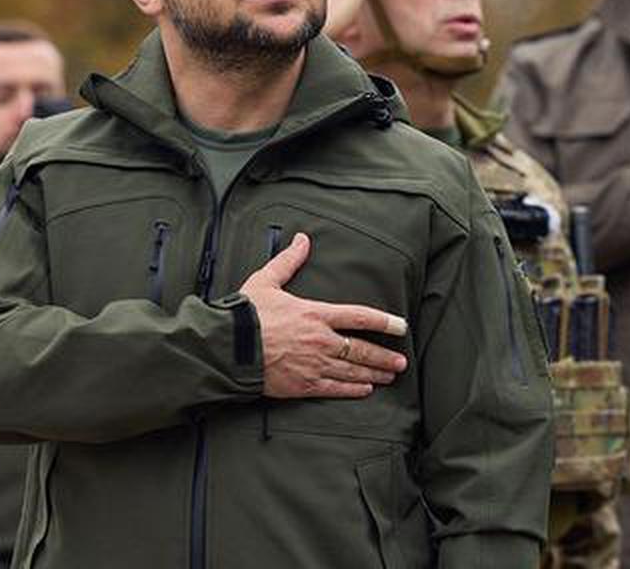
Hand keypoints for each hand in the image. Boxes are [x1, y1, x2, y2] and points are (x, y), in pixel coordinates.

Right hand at [239, 232, 408, 397]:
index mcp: (316, 314)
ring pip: (353, 371)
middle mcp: (321, 340)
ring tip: (390, 375)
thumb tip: (302, 239)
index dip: (384, 321)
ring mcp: (314, 364)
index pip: (359, 317)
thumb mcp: (267, 281)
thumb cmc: (245, 315)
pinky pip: (335, 389)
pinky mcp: (302, 385)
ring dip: (375, 373)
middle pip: (362, 349)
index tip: (401, 326)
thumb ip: (289, 261)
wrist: (226, 348)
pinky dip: (352, 389)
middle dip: (385, 356)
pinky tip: (365, 390)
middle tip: (402, 361)